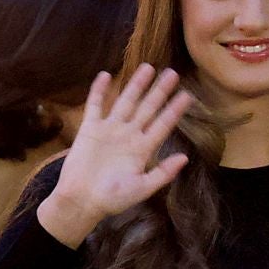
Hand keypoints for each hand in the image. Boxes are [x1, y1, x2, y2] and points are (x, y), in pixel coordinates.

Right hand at [37, 65, 191, 246]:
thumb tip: (185, 158)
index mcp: (142, 150)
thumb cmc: (111, 199)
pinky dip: (99, 90)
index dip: (175, 110)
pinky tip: (105, 75)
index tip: (187, 95)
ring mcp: (109, 130)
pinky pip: (95, 105)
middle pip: (147, 108)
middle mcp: (128, 136)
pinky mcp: (90, 129)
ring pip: (125, 101)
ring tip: (148, 67)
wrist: (80, 201)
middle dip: (160, 91)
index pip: (163, 125)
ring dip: (136, 85)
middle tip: (173, 73)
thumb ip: (163, 173)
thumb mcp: (141, 189)